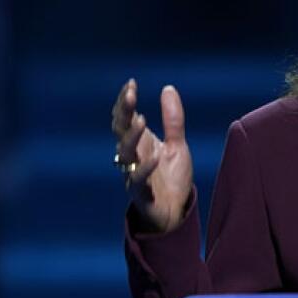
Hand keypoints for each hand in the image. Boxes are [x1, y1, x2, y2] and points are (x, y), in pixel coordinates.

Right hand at [111, 79, 193, 231]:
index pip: (126, 118)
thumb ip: (173, 120)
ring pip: (125, 153)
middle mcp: (132, 156)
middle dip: (123, 112)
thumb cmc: (171, 178)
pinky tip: (154, 157)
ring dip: (132, 136)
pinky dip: (145, 169)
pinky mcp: (142, 194)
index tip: (131, 84)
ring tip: (142, 120)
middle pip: (120, 131)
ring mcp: (134, 174)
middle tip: (130, 95)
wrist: (175, 213)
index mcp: (139, 143)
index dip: (125, 102)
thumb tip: (168, 88)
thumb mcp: (177, 145)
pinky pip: (139, 180)